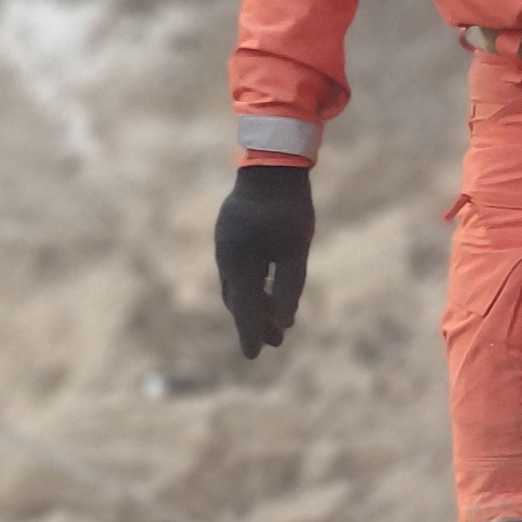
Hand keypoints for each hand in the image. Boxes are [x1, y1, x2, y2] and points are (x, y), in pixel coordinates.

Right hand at [215, 165, 314, 355]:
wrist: (272, 164)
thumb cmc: (289, 209)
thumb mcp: (296, 251)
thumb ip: (290, 287)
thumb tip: (286, 321)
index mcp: (241, 265)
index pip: (245, 310)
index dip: (250, 334)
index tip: (253, 357)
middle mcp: (226, 258)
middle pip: (239, 301)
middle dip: (256, 323)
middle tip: (276, 342)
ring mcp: (225, 245)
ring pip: (237, 285)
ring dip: (254, 304)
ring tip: (276, 320)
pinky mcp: (229, 234)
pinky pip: (236, 269)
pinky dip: (251, 285)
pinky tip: (267, 289)